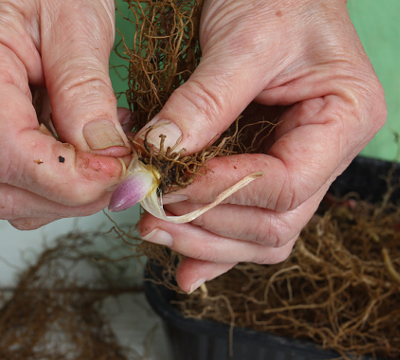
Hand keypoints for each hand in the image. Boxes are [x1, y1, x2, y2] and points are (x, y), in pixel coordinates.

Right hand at [0, 0, 130, 229]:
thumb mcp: (78, 24)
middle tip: (121, 172)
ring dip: (71, 195)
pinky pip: (22, 187)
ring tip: (108, 161)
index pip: (9, 153)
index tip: (119, 171)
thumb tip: (104, 154)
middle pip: (4, 189)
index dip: (69, 177)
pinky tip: (91, 158)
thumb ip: (86, 91)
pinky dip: (65, 187)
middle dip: (73, 194)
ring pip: (11, 199)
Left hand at [136, 0, 386, 292]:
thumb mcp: (244, 40)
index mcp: (343, 120)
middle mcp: (324, 153)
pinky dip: (213, 243)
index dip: (226, 190)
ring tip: (154, 230)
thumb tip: (161, 153)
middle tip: (153, 216)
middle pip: (274, 223)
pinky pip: (245, 219)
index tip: (174, 183)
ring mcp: (295, 164)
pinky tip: (184, 265)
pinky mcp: (263, 166)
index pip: (289, 184)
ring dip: (204, 240)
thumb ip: (206, 101)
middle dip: (209, 226)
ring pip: (259, 233)